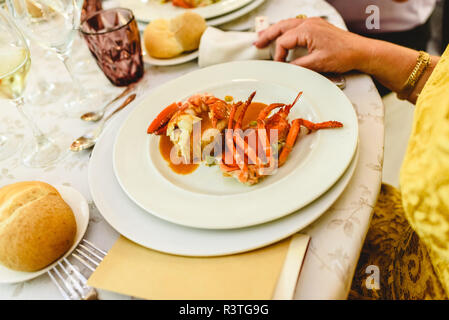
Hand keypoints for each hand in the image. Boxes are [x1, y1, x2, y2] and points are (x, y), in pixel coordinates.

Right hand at [254, 17, 372, 73]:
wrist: (361, 51)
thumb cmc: (344, 55)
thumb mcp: (317, 64)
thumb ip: (298, 65)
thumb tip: (286, 68)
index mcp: (307, 30)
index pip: (283, 41)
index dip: (278, 54)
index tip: (280, 65)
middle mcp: (309, 23)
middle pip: (281, 27)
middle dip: (268, 35)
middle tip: (257, 42)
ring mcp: (313, 24)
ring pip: (288, 24)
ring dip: (275, 31)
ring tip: (264, 37)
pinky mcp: (318, 27)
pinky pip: (296, 25)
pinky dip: (286, 30)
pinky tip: (283, 36)